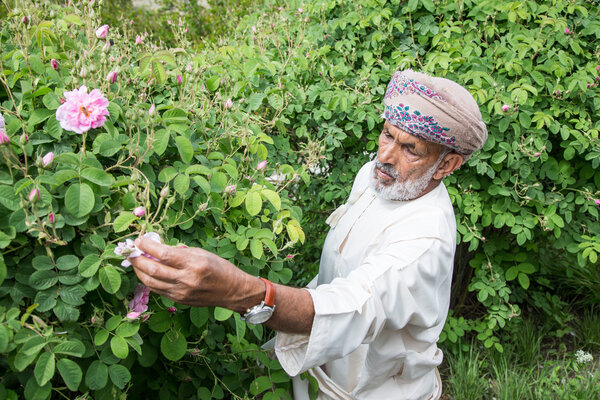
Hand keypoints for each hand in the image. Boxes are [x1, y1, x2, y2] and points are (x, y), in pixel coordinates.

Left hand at [128, 237, 262, 311]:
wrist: (232, 291)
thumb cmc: (220, 268)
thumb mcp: (203, 253)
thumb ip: (180, 251)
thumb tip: (159, 248)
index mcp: (194, 264)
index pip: (164, 254)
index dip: (148, 246)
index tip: (140, 239)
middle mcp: (186, 279)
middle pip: (153, 269)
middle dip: (138, 259)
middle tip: (131, 251)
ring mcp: (181, 292)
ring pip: (151, 282)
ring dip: (139, 271)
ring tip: (135, 261)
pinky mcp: (179, 300)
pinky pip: (157, 290)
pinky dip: (148, 280)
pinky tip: (146, 273)